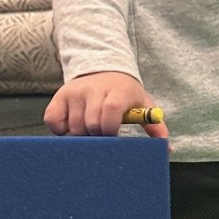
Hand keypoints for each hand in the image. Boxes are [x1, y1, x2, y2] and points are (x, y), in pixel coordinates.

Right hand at [44, 71, 168, 137]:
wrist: (104, 70)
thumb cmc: (126, 95)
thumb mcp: (143, 104)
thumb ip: (155, 125)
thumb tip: (165, 148)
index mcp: (117, 91)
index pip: (111, 108)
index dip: (110, 127)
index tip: (113, 136)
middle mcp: (94, 89)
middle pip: (91, 123)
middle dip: (97, 137)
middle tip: (102, 138)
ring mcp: (75, 92)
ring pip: (74, 126)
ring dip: (81, 136)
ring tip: (90, 132)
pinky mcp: (59, 96)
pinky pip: (53, 121)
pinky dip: (60, 130)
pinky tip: (71, 128)